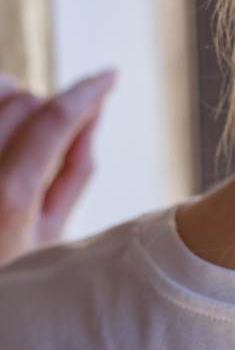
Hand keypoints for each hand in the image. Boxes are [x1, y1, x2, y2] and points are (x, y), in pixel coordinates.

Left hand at [0, 72, 114, 265]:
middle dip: (49, 106)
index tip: (110, 76)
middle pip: (23, 101)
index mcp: (9, 197)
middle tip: (56, 131)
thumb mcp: (49, 233)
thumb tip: (94, 117)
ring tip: (20, 126)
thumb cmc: (7, 273)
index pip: (56, 119)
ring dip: (14, 98)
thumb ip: (76, 171)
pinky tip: (6, 131)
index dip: (89, 90)